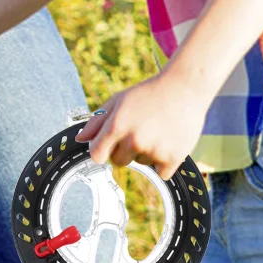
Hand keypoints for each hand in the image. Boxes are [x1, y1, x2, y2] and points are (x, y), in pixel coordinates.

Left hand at [75, 73, 206, 177]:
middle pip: (118, 161)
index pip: (97, 155)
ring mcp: (154, 150)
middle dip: (123, 151)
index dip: (100, 152)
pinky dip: (163, 163)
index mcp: (117, 125)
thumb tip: (80, 139)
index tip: (105, 148)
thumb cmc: (147, 94)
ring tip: (155, 131)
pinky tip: (167, 142)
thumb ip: (97, 121)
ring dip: (145, 152)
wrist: (183, 89)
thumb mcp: (117, 101)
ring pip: (141, 163)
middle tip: (136, 132)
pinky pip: (161, 173)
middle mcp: (134, 139)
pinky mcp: (173, 158)